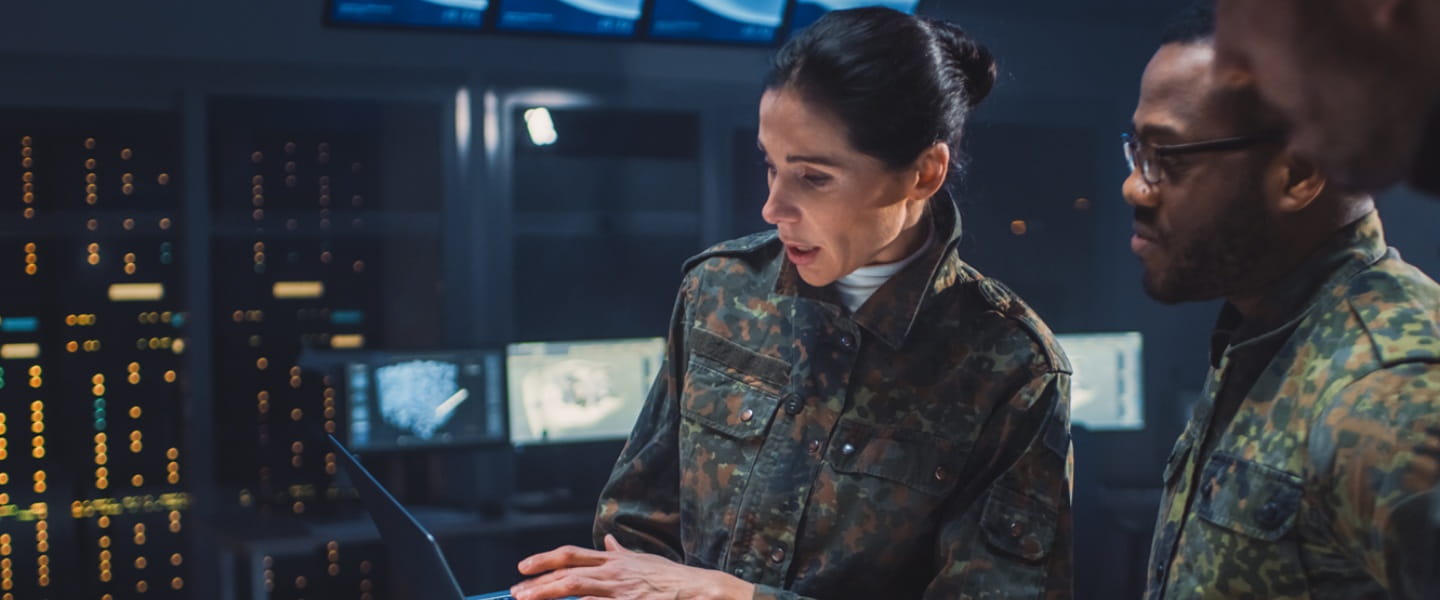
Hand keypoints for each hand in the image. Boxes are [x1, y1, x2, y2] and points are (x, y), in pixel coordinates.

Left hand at [510, 535, 755, 599]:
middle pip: (567, 573)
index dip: (544, 560)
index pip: (572, 556)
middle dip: (537, 583)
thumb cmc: (674, 580)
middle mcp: (614, 573)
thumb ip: (621, 554)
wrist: (702, 590)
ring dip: (547, 596)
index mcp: (615, 561)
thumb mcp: (645, 561)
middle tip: (514, 592)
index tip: (523, 568)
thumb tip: (607, 542)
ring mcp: (621, 591)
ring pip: (575, 590)